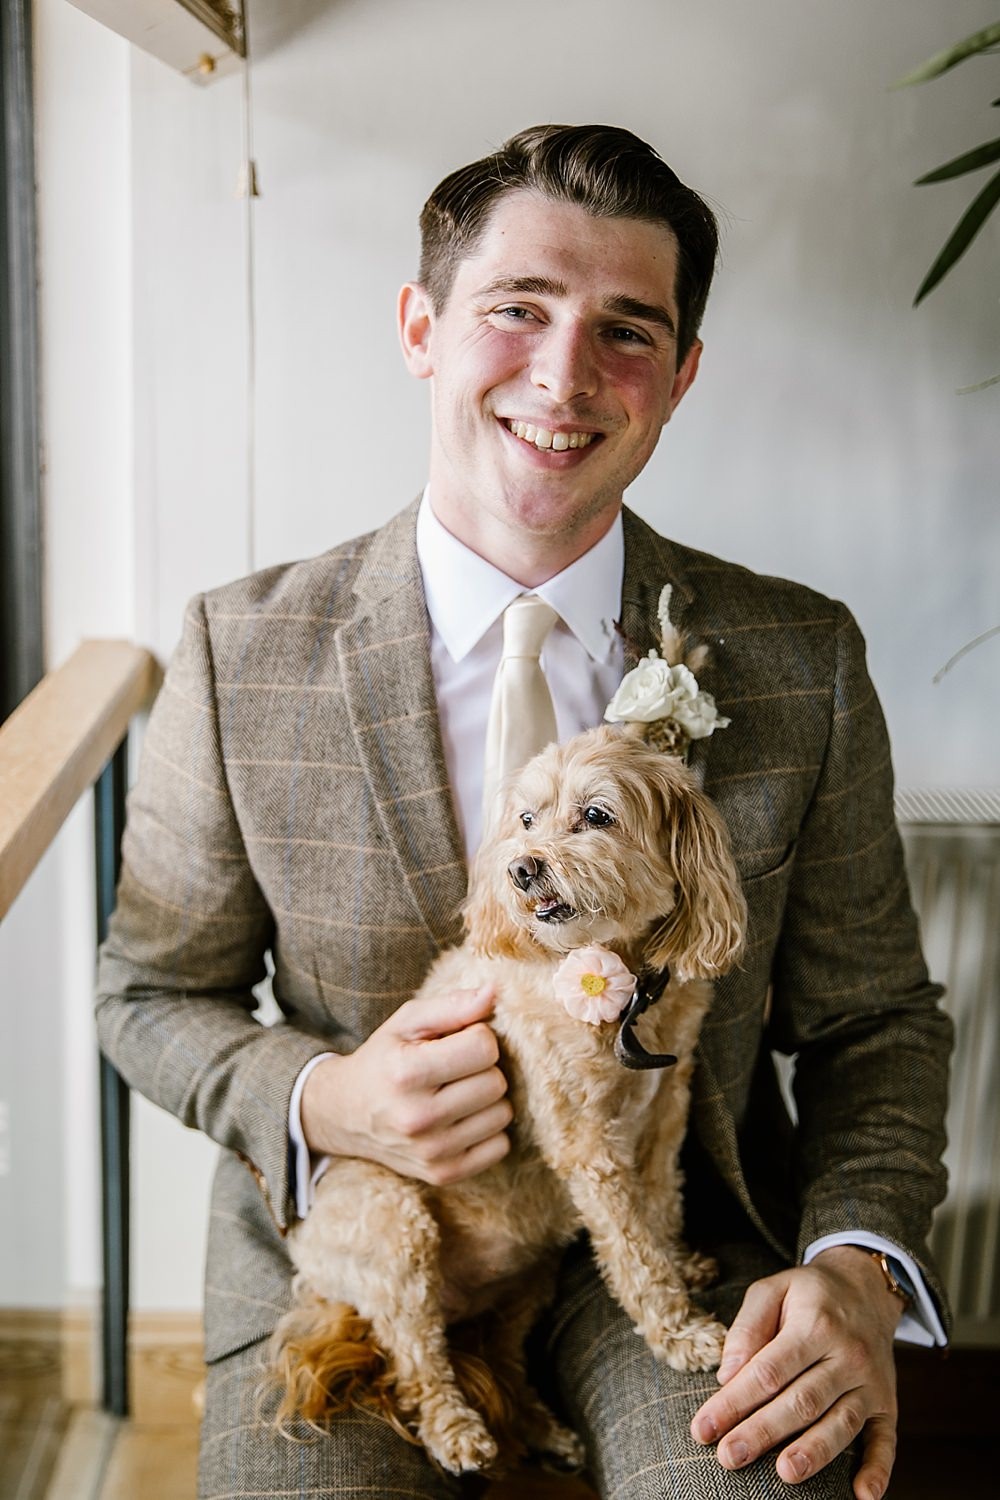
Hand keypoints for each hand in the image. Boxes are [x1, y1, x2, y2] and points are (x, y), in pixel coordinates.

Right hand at [300, 985, 512, 1184]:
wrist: (345, 1114)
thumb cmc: (384, 1059)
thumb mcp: (407, 1022)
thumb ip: (452, 1005)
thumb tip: (494, 993)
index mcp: (406, 1072)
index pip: (484, 1047)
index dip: (477, 1036)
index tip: (457, 1040)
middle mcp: (418, 1117)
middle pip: (496, 1082)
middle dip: (483, 1068)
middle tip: (456, 1068)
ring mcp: (431, 1152)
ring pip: (503, 1114)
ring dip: (487, 1099)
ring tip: (457, 1092)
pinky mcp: (443, 1174)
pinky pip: (500, 1146)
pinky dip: (487, 1130)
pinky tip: (461, 1118)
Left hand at [691, 1246, 904, 1499]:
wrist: (866, 1288)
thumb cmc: (809, 1294)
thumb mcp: (773, 1289)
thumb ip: (747, 1327)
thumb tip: (726, 1375)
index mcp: (815, 1324)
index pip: (768, 1371)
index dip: (733, 1402)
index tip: (703, 1429)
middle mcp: (848, 1355)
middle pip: (802, 1401)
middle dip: (762, 1432)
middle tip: (728, 1457)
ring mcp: (871, 1383)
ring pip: (841, 1423)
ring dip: (813, 1453)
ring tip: (784, 1474)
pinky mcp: (887, 1404)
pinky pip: (887, 1440)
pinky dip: (878, 1470)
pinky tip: (863, 1496)